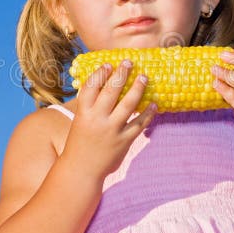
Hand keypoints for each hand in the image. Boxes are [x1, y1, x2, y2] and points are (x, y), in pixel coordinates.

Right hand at [62, 60, 157, 180]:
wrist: (81, 170)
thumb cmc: (80, 143)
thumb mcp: (80, 122)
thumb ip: (90, 106)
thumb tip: (105, 86)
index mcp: (83, 113)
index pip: (91, 86)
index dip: (100, 73)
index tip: (108, 64)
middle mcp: (97, 119)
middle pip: (112, 90)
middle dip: (121, 73)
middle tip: (129, 62)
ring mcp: (112, 130)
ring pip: (128, 103)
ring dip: (138, 88)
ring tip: (144, 77)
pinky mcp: (124, 141)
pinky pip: (140, 123)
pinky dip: (148, 113)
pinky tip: (154, 104)